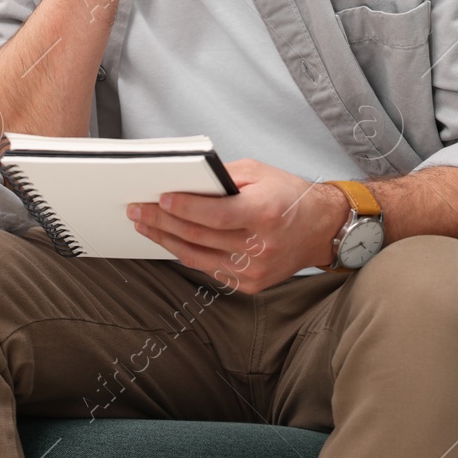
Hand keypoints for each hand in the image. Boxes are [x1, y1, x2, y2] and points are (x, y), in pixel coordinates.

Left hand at [126, 159, 351, 294]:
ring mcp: (255, 270)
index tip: (159, 198)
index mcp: (265, 214)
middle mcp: (260, 246)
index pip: (215, 215)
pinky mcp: (250, 284)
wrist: (320, 229)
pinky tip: (169, 239)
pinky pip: (208, 268)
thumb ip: (222, 177)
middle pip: (200, 236)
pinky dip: (185, 253)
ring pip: (197, 256)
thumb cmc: (288, 196)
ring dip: (166, 239)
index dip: (184, 208)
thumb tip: (185, 180)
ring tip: (144, 225)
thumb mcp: (259, 172)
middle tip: (137, 210)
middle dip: (163, 221)